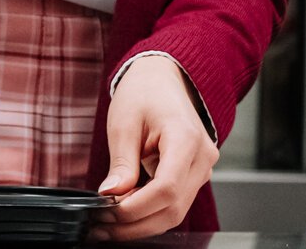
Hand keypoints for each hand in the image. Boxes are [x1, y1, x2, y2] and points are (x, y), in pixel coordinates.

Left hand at [90, 54, 218, 240]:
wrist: (162, 79)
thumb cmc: (144, 93)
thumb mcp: (124, 122)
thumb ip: (121, 162)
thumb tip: (111, 196)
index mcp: (186, 138)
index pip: (167, 188)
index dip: (137, 207)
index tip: (108, 211)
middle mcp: (202, 157)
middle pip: (173, 207)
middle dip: (136, 223)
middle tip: (102, 227)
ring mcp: (202, 168)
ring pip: (175, 211)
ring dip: (142, 223)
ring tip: (109, 224)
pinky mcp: (195, 175)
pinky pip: (175, 203)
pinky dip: (150, 212)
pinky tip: (125, 213)